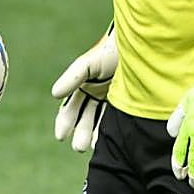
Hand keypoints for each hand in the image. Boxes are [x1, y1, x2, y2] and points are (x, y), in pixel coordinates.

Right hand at [50, 23, 117, 151]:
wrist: (139, 46)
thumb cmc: (110, 51)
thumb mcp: (89, 64)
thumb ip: (72, 78)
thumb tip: (54, 94)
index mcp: (83, 84)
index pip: (71, 107)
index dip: (65, 121)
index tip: (60, 136)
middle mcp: (96, 93)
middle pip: (84, 117)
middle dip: (80, 132)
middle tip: (79, 147)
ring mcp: (111, 98)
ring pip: (99, 121)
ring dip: (94, 134)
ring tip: (92, 146)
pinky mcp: (126, 102)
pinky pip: (115, 119)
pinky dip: (110, 130)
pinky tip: (109, 140)